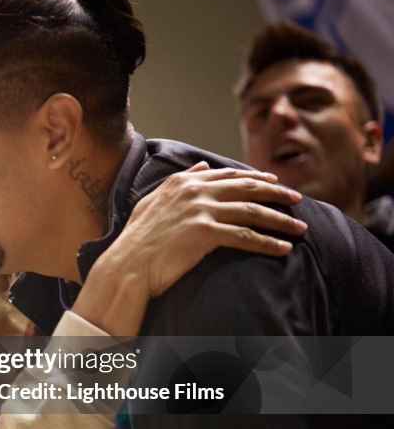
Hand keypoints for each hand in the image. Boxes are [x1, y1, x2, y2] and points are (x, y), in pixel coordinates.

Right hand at [108, 162, 306, 297]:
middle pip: (248, 187)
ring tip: (301, 227)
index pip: (229, 175)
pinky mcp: (206, 233)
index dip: (256, 178)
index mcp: (183, 181)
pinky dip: (268, 243)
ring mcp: (201, 210)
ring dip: (281, 220)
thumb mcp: (153, 201)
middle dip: (278, 193)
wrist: (128, 264)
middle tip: (298, 199)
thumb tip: (203, 165)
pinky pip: (246, 236)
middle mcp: (195, 191)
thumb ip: (179, 181)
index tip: (274, 182)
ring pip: (253, 211)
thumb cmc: (137, 238)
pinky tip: (284, 248)